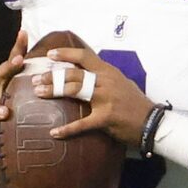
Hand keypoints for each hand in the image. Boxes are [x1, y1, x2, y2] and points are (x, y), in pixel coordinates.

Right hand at [0, 34, 25, 164]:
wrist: (14, 118)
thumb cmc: (21, 93)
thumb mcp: (26, 76)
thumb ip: (24, 56)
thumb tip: (23, 31)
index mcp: (7, 80)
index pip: (7, 68)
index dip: (12, 62)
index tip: (20, 58)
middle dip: (4, 84)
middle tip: (15, 80)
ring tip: (6, 114)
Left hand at [31, 47, 152, 146]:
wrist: (151, 122)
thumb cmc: (135, 103)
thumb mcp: (121, 83)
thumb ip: (103, 77)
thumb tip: (86, 73)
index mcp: (108, 72)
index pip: (84, 56)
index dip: (66, 54)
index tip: (49, 54)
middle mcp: (105, 81)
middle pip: (73, 74)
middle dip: (52, 76)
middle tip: (35, 80)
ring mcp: (105, 99)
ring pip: (74, 91)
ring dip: (54, 92)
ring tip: (38, 94)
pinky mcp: (105, 118)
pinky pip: (82, 123)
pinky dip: (67, 129)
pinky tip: (54, 133)